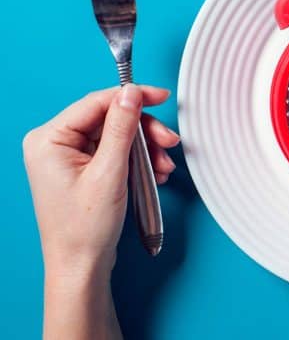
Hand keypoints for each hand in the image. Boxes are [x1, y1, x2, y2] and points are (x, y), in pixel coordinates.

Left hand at [23, 85, 178, 274]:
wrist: (82, 265)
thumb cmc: (85, 227)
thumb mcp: (110, 172)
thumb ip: (122, 128)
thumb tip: (131, 93)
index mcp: (49, 139)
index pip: (96, 102)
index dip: (132, 97)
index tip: (161, 97)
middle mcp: (54, 143)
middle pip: (110, 118)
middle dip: (144, 131)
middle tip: (169, 142)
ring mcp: (68, 156)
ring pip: (118, 134)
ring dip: (146, 147)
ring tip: (164, 167)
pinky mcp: (83, 168)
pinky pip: (116, 151)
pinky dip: (139, 159)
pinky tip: (154, 173)